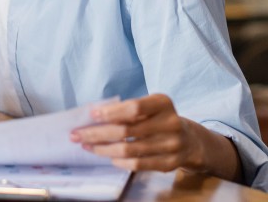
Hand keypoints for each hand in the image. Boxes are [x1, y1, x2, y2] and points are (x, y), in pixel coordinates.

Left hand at [70, 94, 237, 175]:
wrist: (190, 140)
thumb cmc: (159, 119)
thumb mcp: (149, 106)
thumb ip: (127, 109)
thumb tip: (93, 117)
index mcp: (163, 103)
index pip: (134, 108)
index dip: (111, 112)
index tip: (91, 115)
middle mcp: (170, 123)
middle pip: (127, 130)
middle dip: (97, 133)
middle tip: (76, 134)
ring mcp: (171, 145)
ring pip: (129, 150)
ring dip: (103, 149)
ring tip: (87, 146)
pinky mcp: (169, 163)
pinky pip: (138, 164)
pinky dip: (119, 161)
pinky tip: (107, 156)